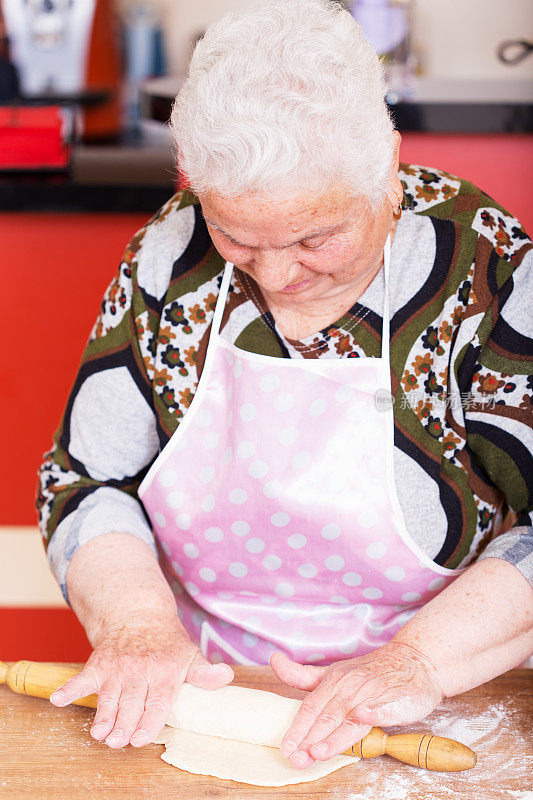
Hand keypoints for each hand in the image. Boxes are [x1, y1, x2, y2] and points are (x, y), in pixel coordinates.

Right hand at [49, 610, 233, 748]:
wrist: (140, 614)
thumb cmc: (168, 643)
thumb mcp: (190, 654)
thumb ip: (205, 673)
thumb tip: (226, 677)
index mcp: (165, 672)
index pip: (158, 700)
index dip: (149, 720)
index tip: (141, 737)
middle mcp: (140, 670)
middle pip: (131, 702)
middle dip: (123, 723)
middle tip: (117, 741)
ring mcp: (118, 667)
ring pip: (109, 696)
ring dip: (102, 714)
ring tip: (99, 733)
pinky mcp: (99, 664)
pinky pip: (82, 678)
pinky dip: (69, 689)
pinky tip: (58, 700)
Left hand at [270, 641, 443, 768]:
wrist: (412, 661)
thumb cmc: (367, 672)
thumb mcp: (332, 672)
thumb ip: (302, 675)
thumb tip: (274, 660)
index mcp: (333, 682)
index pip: (311, 707)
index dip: (298, 728)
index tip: (285, 748)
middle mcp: (350, 688)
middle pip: (327, 717)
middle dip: (310, 740)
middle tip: (295, 759)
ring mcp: (373, 694)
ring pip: (350, 720)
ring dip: (335, 737)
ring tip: (318, 752)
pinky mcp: (397, 701)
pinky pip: (385, 708)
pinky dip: (375, 713)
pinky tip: (365, 717)